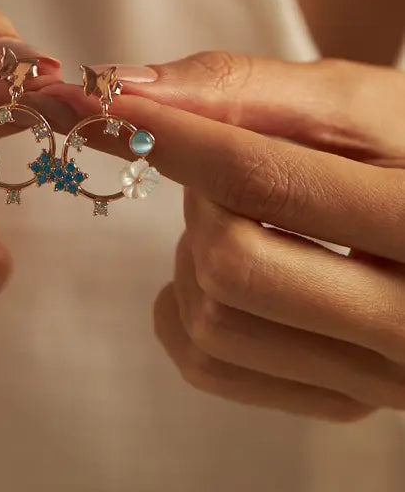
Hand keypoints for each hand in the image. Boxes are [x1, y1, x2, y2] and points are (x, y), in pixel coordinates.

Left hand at [50, 52, 404, 420]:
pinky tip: (215, 271)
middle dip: (198, 203)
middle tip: (217, 171)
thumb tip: (122, 89)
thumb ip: (242, 89)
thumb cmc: (404, 149)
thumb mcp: (353, 103)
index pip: (266, 182)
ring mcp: (377, 378)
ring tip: (234, 218)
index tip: (116, 106)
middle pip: (230, 265)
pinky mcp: (340, 402)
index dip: (176, 139)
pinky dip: (184, 310)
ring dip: (192, 255)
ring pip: (212, 324)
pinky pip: (211, 369)